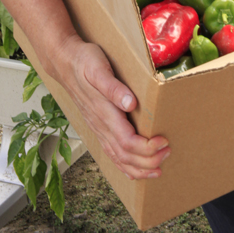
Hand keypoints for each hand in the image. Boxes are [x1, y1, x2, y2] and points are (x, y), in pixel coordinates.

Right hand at [52, 34, 169, 179]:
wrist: (65, 62)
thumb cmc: (85, 62)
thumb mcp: (98, 68)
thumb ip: (113, 88)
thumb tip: (130, 103)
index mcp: (103, 112)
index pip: (127, 141)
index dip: (147, 147)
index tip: (164, 141)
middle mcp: (100, 125)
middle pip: (125, 155)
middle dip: (148, 161)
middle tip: (168, 152)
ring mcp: (98, 128)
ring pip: (118, 158)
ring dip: (139, 168)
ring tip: (158, 168)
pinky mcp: (98, 126)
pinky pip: (111, 153)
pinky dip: (125, 166)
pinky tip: (136, 170)